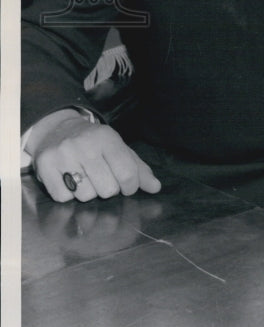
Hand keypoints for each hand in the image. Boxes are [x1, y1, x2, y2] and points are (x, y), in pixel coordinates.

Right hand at [27, 109, 160, 202]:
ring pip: (85, 196)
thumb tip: (156, 188)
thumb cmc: (95, 143)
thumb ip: (139, 169)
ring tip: (85, 177)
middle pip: (107, 189)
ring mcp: (63, 155)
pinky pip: (63, 198)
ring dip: (89, 192)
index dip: (130, 186)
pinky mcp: (45, 166)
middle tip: (103, 178)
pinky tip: (69, 180)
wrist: (58, 128)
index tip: (127, 186)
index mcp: (108, 138)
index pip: (127, 173)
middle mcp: (85, 144)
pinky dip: (68, 195)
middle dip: (109, 189)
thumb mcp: (119, 148)